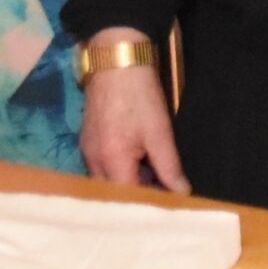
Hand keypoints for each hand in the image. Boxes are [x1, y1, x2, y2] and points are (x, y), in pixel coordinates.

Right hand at [78, 32, 186, 191]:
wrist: (115, 59)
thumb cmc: (139, 95)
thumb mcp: (159, 131)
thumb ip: (168, 166)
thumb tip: (180, 193)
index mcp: (111, 161)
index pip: (127, 199)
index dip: (147, 206)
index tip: (167, 209)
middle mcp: (92, 161)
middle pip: (114, 194)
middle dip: (136, 197)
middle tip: (162, 196)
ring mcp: (87, 150)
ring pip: (107, 181)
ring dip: (128, 183)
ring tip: (153, 180)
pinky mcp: (87, 140)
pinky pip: (102, 167)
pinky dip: (119, 170)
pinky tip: (138, 162)